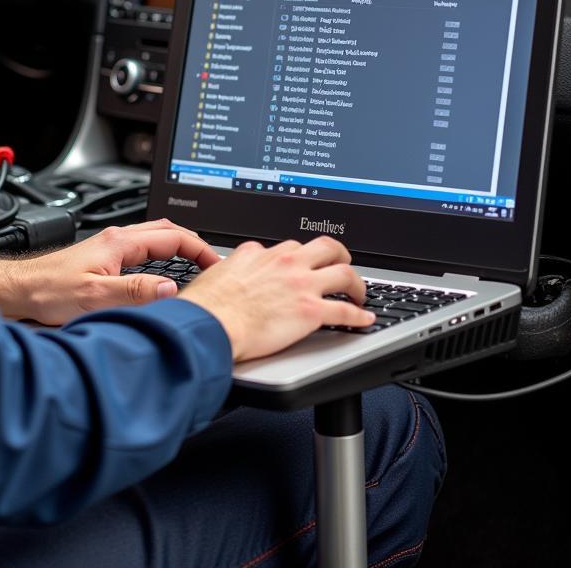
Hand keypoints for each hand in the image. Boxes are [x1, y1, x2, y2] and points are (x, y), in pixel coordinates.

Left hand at [0, 219, 220, 325]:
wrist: (20, 290)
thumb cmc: (49, 291)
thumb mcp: (94, 296)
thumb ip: (133, 291)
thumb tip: (169, 289)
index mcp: (119, 242)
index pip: (173, 237)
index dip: (200, 249)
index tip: (217, 265)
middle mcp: (116, 239)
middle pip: (167, 231)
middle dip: (195, 243)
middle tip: (213, 264)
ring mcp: (110, 246)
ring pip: (155, 237)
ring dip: (179, 246)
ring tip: (196, 265)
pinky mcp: (103, 256)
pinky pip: (143, 248)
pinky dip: (163, 254)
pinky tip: (163, 271)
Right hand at [178, 236, 373, 360]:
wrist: (210, 324)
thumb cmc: (206, 307)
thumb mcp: (214, 274)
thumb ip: (230, 270)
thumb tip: (226, 277)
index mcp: (259, 254)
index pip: (288, 248)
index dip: (298, 258)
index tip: (301, 266)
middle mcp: (284, 263)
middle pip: (326, 247)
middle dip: (339, 255)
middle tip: (342, 264)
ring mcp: (301, 285)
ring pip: (344, 273)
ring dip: (357, 283)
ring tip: (358, 293)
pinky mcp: (311, 311)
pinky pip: (346, 311)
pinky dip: (360, 315)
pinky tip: (365, 319)